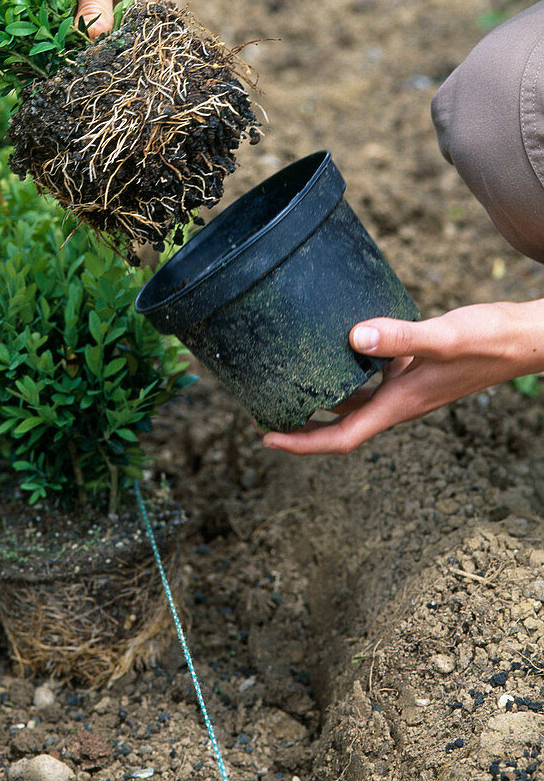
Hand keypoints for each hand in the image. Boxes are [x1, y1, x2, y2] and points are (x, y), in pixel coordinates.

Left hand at [262, 300, 543, 455]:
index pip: (342, 437)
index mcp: (400, 404)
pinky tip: (335, 351)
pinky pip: (371, 379)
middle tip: (262, 417)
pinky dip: (346, 375)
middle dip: (302, 427)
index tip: (267, 439)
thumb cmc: (490, 340)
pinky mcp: (414, 369)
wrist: (525, 339)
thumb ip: (401, 337)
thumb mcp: (444, 337)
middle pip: (341, 425)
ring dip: (320, 402)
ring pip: (354, 402)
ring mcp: (407, 387)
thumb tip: (354, 336)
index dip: (303, 444)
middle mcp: (399, 401)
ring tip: (285, 389)